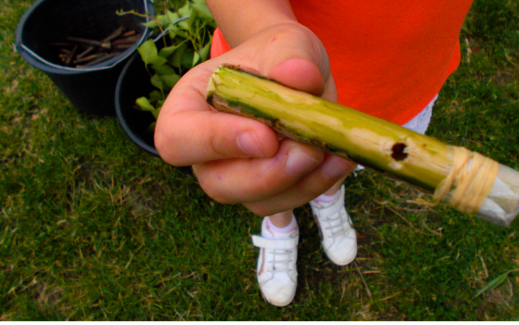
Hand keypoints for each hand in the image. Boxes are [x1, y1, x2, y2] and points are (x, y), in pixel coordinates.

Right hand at [154, 23, 355, 215]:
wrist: (295, 74)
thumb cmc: (277, 57)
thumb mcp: (284, 44)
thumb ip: (288, 56)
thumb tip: (299, 76)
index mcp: (186, 109)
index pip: (178, 140)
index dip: (216, 144)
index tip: (265, 136)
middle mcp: (204, 153)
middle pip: (219, 184)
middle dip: (269, 173)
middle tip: (307, 148)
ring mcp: (235, 178)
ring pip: (258, 202)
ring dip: (301, 183)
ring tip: (334, 150)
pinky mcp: (268, 192)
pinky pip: (288, 202)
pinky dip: (318, 184)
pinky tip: (340, 158)